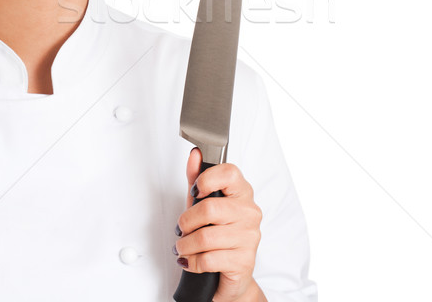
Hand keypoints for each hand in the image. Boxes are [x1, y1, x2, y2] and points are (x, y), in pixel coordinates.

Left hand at [174, 148, 265, 301]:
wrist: (231, 277)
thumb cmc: (216, 235)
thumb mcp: (203, 204)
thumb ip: (197, 179)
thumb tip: (195, 155)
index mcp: (242, 193)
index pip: (230, 173)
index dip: (207, 180)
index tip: (195, 192)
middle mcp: (250, 212)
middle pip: (209, 208)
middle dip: (186, 221)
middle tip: (181, 229)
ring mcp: (249, 237)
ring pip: (206, 237)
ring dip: (186, 245)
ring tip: (182, 247)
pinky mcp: (244, 261)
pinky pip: (209, 259)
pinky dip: (193, 262)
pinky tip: (192, 261)